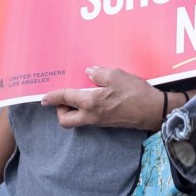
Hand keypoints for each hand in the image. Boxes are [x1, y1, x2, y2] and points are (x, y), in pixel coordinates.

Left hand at [40, 66, 163, 130]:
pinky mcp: (107, 123)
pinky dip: (84, 110)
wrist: (152, 111)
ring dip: (71, 111)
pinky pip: (88, 119)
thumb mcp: (117, 76)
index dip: (53, 97)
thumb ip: (99, 73)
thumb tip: (88, 72)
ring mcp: (99, 121)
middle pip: (66, 120)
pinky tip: (92, 98)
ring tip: (77, 96)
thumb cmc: (135, 93)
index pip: (66, 98)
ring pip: (76, 121)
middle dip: (59, 110)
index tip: (43, 98)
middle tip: (63, 98)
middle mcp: (91, 115)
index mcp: (91, 102)